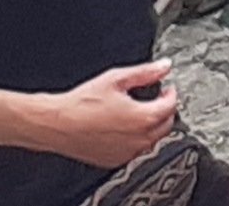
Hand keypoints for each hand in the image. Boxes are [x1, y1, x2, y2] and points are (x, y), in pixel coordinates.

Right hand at [37, 61, 177, 168]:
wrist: (58, 124)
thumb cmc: (82, 103)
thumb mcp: (116, 79)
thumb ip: (145, 73)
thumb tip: (164, 66)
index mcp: (143, 118)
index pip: (171, 106)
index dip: (170, 94)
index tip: (166, 88)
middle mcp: (139, 139)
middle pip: (166, 125)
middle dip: (164, 110)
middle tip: (156, 99)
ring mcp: (127, 153)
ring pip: (153, 140)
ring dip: (153, 126)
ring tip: (140, 112)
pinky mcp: (115, 161)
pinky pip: (136, 151)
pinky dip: (137, 140)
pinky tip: (125, 128)